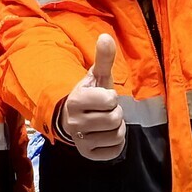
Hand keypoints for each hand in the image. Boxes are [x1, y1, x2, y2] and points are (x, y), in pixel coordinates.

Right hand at [60, 34, 125, 160]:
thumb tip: (106, 36)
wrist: (74, 118)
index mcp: (76, 100)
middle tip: (105, 111)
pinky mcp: (87, 155)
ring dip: (117, 128)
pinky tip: (105, 135)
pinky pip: (115, 151)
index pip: (110, 100)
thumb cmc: (90, 94)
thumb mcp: (97, 76)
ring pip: (116, 135)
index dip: (111, 97)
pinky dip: (116, 143)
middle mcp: (74, 123)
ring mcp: (80, 141)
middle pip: (114, 119)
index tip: (102, 98)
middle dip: (116, 113)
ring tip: (105, 122)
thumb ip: (103, 58)